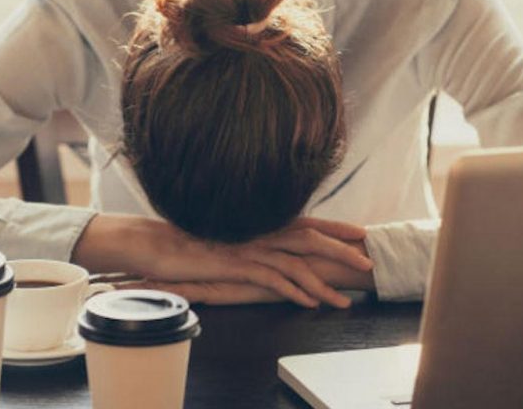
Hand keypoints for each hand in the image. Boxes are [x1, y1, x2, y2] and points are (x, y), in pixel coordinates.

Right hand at [74, 214, 371, 308]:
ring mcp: (248, 246)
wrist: (154, 244)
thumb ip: (249, 238)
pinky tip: (311, 303)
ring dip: (325, 282)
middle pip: (310, 237)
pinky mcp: (235, 264)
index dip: (335, 226)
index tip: (361, 232)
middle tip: (369, 261)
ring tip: (346, 300)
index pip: (306, 220)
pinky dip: (294, 291)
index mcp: (259, 222)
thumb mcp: (226, 238)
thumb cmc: (188, 242)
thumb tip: (268, 247)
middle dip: (343, 249)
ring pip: (297, 262)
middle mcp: (258, 230)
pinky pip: (272, 278)